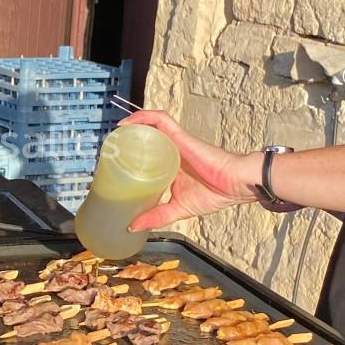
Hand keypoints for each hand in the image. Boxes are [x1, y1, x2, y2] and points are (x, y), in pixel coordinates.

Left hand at [120, 110, 260, 230]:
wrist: (236, 184)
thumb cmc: (214, 193)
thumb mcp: (178, 209)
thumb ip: (157, 217)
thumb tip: (131, 227)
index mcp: (170, 165)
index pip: (146, 155)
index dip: (128, 156)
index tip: (111, 164)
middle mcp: (171, 150)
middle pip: (144, 139)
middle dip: (124, 141)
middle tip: (109, 151)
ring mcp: (174, 141)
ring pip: (148, 126)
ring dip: (130, 125)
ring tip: (114, 134)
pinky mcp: (179, 135)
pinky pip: (159, 119)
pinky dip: (142, 117)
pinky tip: (127, 124)